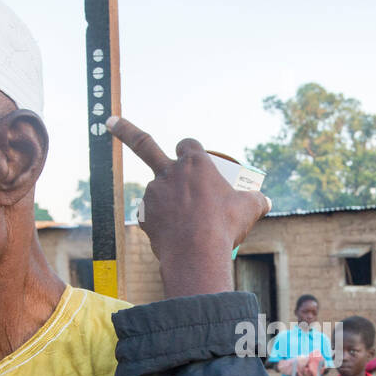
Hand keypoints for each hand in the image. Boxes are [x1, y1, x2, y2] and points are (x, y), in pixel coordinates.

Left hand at [108, 115, 270, 297]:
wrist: (197, 254)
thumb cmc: (224, 226)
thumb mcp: (250, 210)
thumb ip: (258, 200)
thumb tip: (266, 201)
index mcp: (195, 163)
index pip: (188, 144)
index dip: (190, 149)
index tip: (192, 156)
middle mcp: (170, 172)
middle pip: (144, 145)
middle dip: (124, 130)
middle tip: (109, 121)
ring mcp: (153, 193)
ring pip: (158, 193)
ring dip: (168, 203)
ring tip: (189, 226)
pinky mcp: (143, 214)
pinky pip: (153, 216)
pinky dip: (162, 223)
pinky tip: (177, 237)